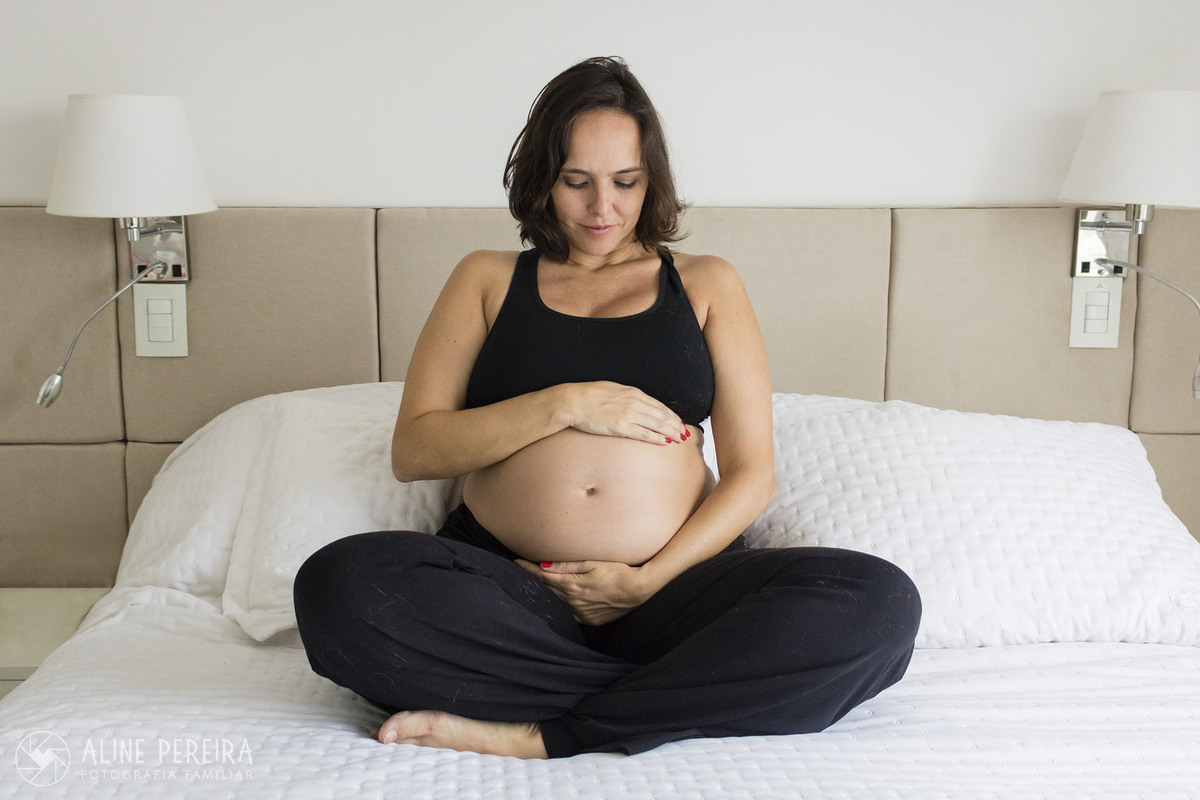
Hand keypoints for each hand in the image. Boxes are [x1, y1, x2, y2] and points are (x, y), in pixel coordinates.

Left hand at [515, 558, 650, 625]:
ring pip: (557, 603)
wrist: (638, 590)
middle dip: (534, 581)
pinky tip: (558, 601)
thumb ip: (567, 565)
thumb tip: (544, 565)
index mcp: (572, 585)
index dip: (529, 569)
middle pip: (547, 590)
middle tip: (522, 572)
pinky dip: (561, 606)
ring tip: (537, 587)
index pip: (543, 576)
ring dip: (546, 595)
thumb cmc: (618, 571)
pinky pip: (569, 614)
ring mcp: (581, 613)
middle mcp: (574, 601)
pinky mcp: (589, 620)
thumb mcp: (592, 563)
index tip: (516, 562)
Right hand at [561, 382, 690, 445]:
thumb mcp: (612, 389)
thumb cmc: (589, 395)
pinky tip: (664, 442)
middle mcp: (635, 402)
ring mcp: (629, 414)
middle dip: (675, 424)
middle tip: (685, 433)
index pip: (658, 405)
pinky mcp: (621, 427)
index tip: (678, 421)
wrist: (574, 401)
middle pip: (662, 415)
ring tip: (680, 439)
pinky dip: (656, 438)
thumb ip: (626, 396)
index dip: (671, 414)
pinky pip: (644, 433)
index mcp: (633, 393)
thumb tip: (634, 401)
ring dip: (670, 432)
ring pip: (657, 424)